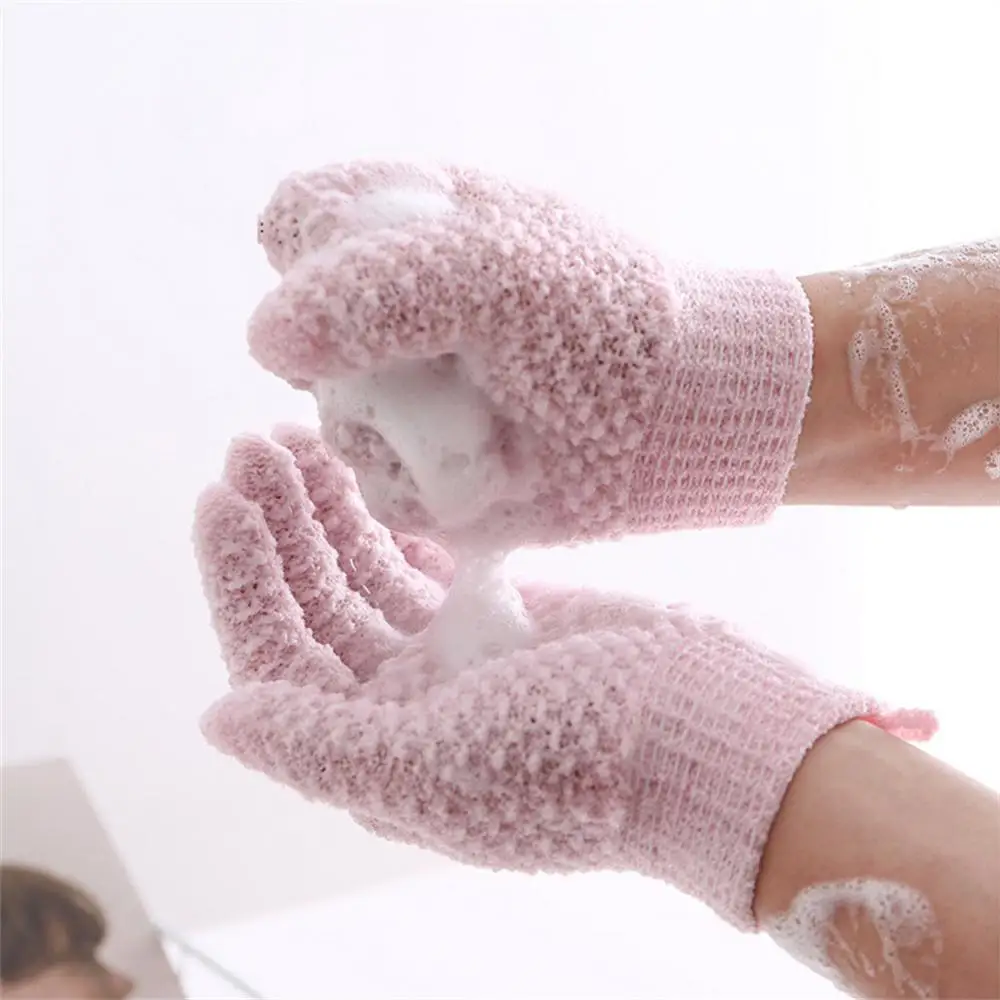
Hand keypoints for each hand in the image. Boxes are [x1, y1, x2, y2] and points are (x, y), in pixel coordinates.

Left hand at [194, 426, 929, 928]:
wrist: (712, 731)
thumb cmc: (585, 756)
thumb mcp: (443, 764)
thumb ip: (321, 746)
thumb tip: (218, 718)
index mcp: (375, 750)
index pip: (277, 658)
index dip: (241, 579)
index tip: (222, 494)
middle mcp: (400, 708)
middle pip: (313, 605)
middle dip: (278, 528)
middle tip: (253, 444)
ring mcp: (448, 659)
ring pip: (361, 575)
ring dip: (326, 513)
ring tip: (296, 439)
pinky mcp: (495, 616)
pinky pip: (418, 560)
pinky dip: (388, 518)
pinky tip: (365, 473)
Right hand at [246, 162, 813, 546]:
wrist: (678, 415)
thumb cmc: (601, 321)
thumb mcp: (493, 271)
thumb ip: (371, 284)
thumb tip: (263, 338)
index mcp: (406, 233)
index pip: (297, 225)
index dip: (314, 259)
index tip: (376, 284)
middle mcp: (393, 318)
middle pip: (302, 337)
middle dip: (364, 363)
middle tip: (450, 362)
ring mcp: (407, 399)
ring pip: (334, 422)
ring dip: (405, 431)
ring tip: (488, 420)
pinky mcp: (427, 471)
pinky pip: (379, 488)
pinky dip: (431, 484)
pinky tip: (494, 470)